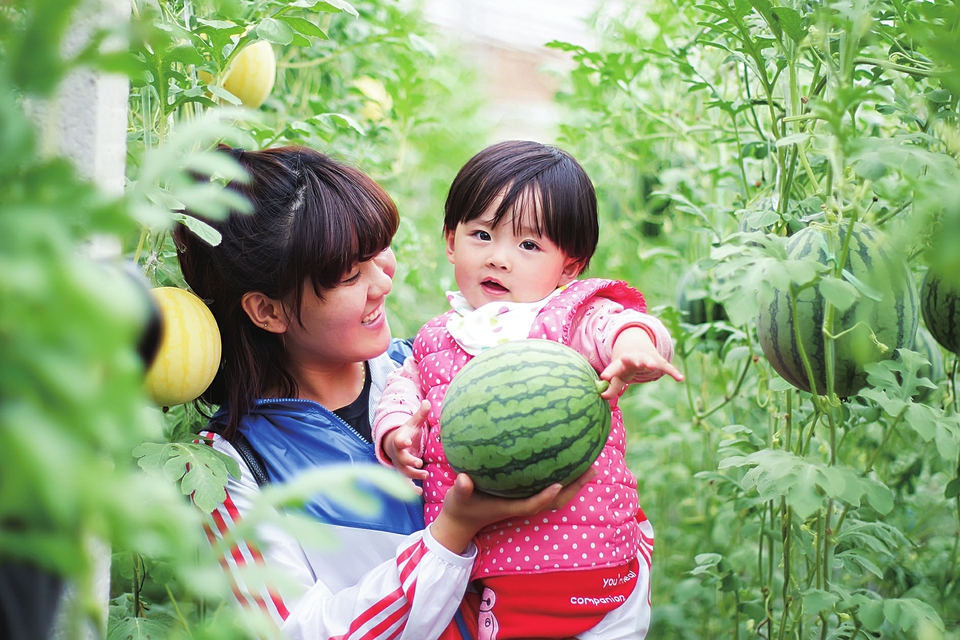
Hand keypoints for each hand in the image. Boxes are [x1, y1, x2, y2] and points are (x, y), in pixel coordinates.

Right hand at [383, 401, 429, 486]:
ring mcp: (399, 465)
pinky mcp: (403, 473)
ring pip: (403, 472)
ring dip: (413, 475)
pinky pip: (405, 482)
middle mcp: (397, 454)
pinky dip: (410, 488)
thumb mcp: (413, 423)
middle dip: (408, 461)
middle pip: (401, 459)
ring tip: (425, 475)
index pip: (399, 440)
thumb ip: (420, 415)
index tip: (406, 442)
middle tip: (419, 462)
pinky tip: (418, 493)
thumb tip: (427, 402)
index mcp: (400, 440)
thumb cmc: (407, 433)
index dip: (402, 441)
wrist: (394, 445)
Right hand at [429, 467, 597, 554]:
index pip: (533, 504)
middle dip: (573, 487)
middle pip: (554, 500)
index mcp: (510, 507)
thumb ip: (461, 489)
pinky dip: (562, 481)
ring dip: (574, 484)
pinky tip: (568, 464)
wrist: (460, 522)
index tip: (560, 483)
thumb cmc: (460, 508)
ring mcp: (524, 502)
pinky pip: (548, 490)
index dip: (546, 496)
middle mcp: (522, 505)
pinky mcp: (523, 497)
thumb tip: (464, 479)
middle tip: (592, 468)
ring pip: (556, 497)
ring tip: (590, 466)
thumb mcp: (457, 498)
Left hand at [601, 327, 683, 398]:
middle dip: (634, 360)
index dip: (610, 372)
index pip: (614, 367)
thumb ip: (612, 387)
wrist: (636, 344)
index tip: (604, 377)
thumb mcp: (617, 375)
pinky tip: (680, 378)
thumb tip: (603, 397)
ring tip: (652, 366)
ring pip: (649, 359)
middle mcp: (634, 358)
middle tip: (633, 361)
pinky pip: (667, 367)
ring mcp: (647, 358)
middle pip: (633, 359)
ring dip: (650, 362)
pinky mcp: (659, 361)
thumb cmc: (625, 365)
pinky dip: (673, 372)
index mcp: (621, 362)